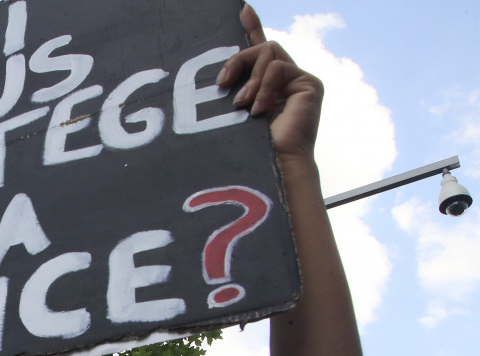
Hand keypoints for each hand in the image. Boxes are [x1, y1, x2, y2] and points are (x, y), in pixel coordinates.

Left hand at [218, 5, 322, 160]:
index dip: (253, 28)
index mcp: (269, 85)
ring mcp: (300, 80)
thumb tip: (220, 78)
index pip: (261, 50)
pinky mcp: (309, 83)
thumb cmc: (252, 148)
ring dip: (251, 80)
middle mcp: (287, 79)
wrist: (275, 166)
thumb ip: (236, 89)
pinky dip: (264, 87)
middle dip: (238, 61)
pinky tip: (260, 110)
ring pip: (269, 53)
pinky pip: (278, 68)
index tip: (241, 10)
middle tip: (222, 83)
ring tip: (244, 106)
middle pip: (263, 48)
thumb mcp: (236, 111)